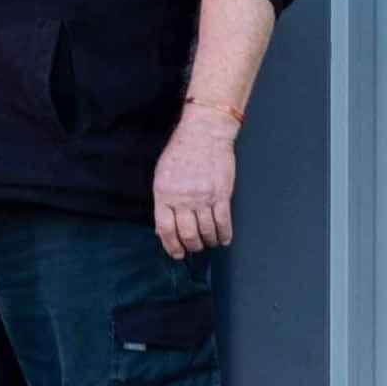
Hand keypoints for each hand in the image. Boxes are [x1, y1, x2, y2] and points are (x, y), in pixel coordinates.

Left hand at [152, 103, 238, 260]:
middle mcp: (183, 198)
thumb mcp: (162, 174)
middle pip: (187, 234)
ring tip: (209, 243)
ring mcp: (203, 196)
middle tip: (194, 248)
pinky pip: (223, 222)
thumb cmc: (181, 151)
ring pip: (206, 231)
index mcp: (164, 193)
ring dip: (208, 242)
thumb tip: (163, 228)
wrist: (204, 132)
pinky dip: (224, 234)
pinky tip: (223, 239)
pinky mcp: (221, 194)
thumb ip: (163, 201)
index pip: (165, 229)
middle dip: (191, 247)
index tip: (177, 253)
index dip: (171, 246)